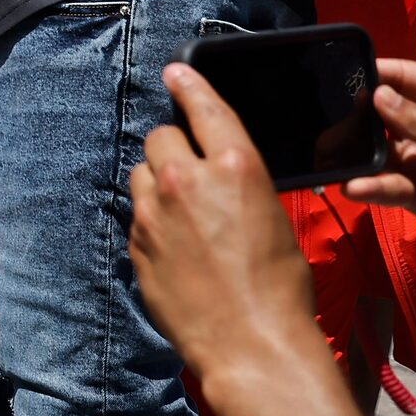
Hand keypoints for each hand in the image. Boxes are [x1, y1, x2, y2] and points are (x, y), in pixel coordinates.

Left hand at [128, 63, 320, 385]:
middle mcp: (188, 180)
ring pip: (142, 174)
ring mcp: (155, 213)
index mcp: (234, 166)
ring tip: (184, 216)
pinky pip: (138, 215)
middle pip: (160, 138)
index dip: (189, 84)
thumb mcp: (273, 218)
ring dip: (158, 184)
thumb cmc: (279, 286)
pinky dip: (152, 221)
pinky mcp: (136, 244)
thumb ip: (238, 185)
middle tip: (191, 173)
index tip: (175, 72)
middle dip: (173, 149)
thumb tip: (219, 177)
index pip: (204, 107)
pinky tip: (176, 248)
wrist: (252, 343)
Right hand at [342, 58, 415, 294]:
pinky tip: (356, 185)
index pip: (409, 77)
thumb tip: (377, 96)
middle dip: (357, 114)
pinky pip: (386, 184)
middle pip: (385, 111)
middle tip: (323, 118)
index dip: (377, 74)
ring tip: (329, 153)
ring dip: (357, 153)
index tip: (338, 74)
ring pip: (379, 150)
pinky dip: (369, 185)